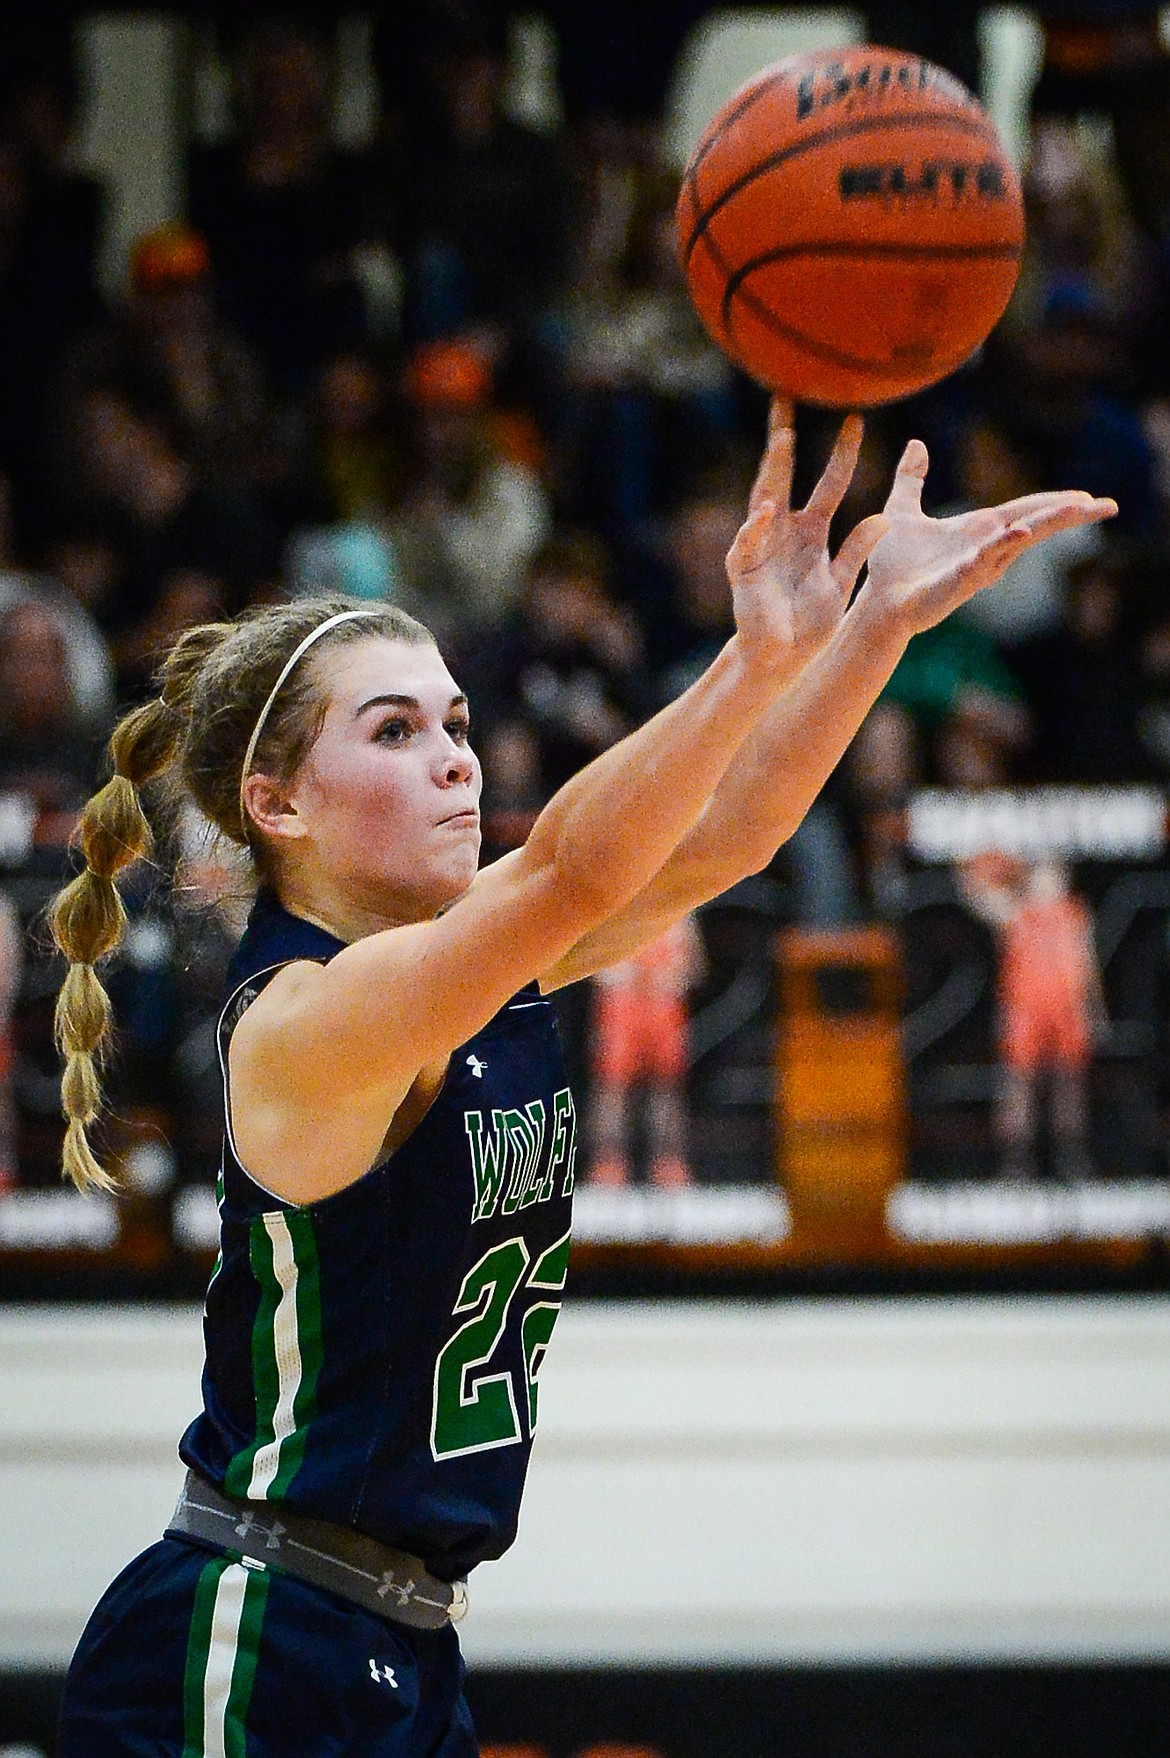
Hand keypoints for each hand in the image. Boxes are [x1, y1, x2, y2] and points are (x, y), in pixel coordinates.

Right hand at [725, 399, 887, 683]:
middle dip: (784, 435)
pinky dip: (757, 527)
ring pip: (765, 496)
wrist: (781, 656)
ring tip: (783, 437)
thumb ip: (857, 551)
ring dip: (773, 468)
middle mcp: (783, 528)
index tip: (856, 419)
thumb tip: (883, 520)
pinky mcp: (743, 567)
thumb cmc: (809, 621)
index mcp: (812, 529)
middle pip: (783, 472)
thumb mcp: (841, 581)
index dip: (842, 453)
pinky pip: (749, 543)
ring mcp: (760, 543)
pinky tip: (767, 510)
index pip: (828, 481)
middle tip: (787, 396)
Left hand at [863, 438, 1116, 638]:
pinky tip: (1018, 535)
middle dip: (1071, 514)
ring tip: (1081, 508)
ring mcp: (975, 566)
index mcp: (979, 530)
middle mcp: (986, 548)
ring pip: (1018, 541)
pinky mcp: (956, 583)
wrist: (877, 601)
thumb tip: (917, 445)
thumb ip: (911, 478)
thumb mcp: (901, 510)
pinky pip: (981, 562)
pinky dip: (1001, 547)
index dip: (1056, 502)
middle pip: (1035, 524)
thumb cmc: (893, 564)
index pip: (1026, 510)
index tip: (1088, 497)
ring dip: (1048, 525)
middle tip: (1108, 505)